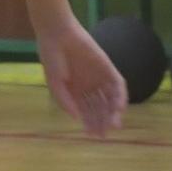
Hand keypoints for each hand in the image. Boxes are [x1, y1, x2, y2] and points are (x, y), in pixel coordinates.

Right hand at [37, 21, 127, 137]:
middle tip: (104, 133)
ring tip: (113, 124)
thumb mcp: (54, 84)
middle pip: (99, 107)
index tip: (93, 135)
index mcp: (76, 91)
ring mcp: (99, 77)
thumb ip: (65, 101)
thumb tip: (76, 117)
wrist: (57, 35)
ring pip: (110, 98)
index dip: (90, 123)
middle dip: (102, 121)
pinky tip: (118, 107)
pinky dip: (120, 96)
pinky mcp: (107, 67)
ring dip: (112, 112)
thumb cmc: (52, 59)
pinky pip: (117, 84)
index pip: (87, 111)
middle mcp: (89, 86)